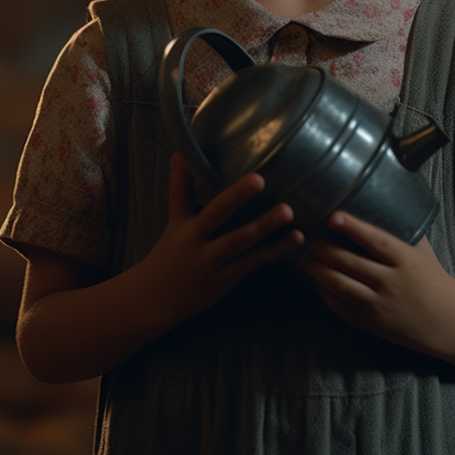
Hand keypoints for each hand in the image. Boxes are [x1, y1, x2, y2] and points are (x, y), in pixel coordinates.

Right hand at [141, 153, 303, 325]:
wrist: (158, 300)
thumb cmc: (169, 255)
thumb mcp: (173, 222)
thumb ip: (181, 190)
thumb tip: (181, 154)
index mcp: (181, 224)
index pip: (180, 194)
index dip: (184, 175)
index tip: (189, 153)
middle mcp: (195, 241)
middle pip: (215, 215)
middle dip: (236, 197)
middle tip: (259, 179)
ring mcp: (213, 261)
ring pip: (240, 241)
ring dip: (265, 225)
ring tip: (288, 211)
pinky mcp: (229, 277)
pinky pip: (254, 261)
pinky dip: (276, 249)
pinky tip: (296, 237)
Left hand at [299, 211, 454, 355]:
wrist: (447, 321)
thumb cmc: (432, 277)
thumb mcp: (421, 249)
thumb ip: (399, 229)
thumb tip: (376, 198)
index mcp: (406, 260)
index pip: (375, 241)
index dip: (352, 227)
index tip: (332, 216)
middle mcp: (391, 283)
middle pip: (349, 262)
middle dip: (322, 248)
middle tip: (305, 236)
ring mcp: (380, 305)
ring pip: (340, 285)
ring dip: (317, 269)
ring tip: (303, 257)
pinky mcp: (372, 324)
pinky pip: (341, 307)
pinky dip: (325, 293)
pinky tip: (316, 280)